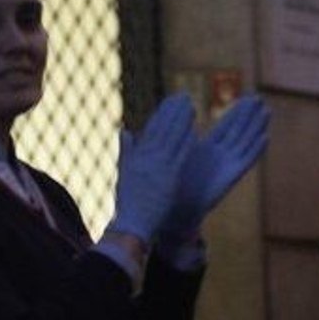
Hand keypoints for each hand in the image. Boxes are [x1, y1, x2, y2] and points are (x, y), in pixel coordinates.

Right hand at [107, 94, 196, 241]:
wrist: (133, 223)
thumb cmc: (129, 201)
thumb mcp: (124, 172)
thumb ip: (127, 150)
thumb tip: (125, 131)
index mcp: (137, 156)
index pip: (151, 129)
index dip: (162, 113)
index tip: (170, 100)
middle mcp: (147, 158)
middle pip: (162, 129)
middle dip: (173, 111)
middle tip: (184, 96)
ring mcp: (159, 167)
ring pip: (171, 138)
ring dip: (181, 121)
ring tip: (190, 105)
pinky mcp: (170, 178)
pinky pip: (179, 156)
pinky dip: (185, 142)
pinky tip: (194, 130)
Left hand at [161, 95, 271, 238]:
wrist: (177, 210)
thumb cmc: (173, 186)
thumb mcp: (175, 155)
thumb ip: (178, 138)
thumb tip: (170, 119)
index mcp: (207, 150)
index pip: (225, 126)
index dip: (235, 113)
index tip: (245, 98)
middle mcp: (220, 156)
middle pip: (239, 131)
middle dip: (248, 115)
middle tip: (258, 98)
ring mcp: (227, 165)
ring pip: (245, 141)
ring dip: (256, 127)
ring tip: (266, 110)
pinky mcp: (231, 176)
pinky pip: (247, 161)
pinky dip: (256, 150)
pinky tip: (265, 137)